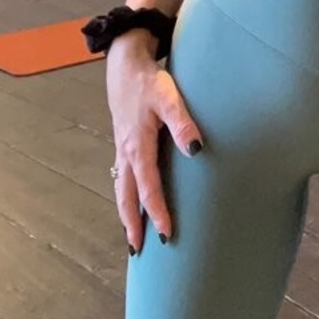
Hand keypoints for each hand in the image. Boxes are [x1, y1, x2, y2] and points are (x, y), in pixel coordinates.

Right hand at [105, 31, 203, 253]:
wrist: (125, 65)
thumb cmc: (149, 82)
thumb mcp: (169, 97)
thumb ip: (183, 123)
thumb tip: (196, 149)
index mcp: (138, 146)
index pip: (149, 188)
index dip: (157, 213)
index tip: (167, 235)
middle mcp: (126, 153)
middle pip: (127, 197)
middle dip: (133, 225)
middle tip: (138, 253)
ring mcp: (122, 149)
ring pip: (121, 190)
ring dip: (126, 215)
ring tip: (132, 238)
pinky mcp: (123, 144)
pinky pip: (122, 179)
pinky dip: (125, 197)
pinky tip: (132, 203)